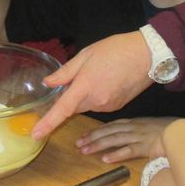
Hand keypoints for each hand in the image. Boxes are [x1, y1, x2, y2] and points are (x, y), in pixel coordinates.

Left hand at [32, 31, 151, 139]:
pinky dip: (96, 96)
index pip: (62, 110)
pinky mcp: (116, 107)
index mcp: (85, 87)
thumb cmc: (116, 50)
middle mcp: (96, 102)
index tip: (35, 135)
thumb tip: (48, 83)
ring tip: (97, 74)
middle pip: (73, 107)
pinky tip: (106, 80)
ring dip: (84, 95)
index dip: (47, 123)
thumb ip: (66, 72)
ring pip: (86, 105)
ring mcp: (108, 107)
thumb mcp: (86, 54)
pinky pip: (98, 105)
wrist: (148, 55)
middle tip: (78, 76)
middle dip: (70, 97)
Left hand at [77, 117, 173, 162]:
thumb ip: (141, 132)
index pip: (112, 125)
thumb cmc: (172, 130)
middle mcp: (134, 127)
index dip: (97, 130)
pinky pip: (128, 150)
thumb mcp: (153, 127)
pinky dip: (116, 154)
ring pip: (114, 139)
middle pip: (109, 131)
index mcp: (136, 122)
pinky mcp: (146, 146)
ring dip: (98, 145)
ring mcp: (139, 136)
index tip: (85, 135)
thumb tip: (131, 138)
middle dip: (92, 137)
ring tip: (85, 150)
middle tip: (78, 143)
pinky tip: (106, 159)